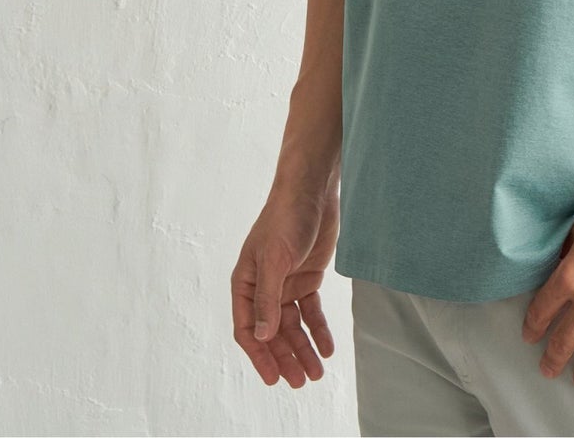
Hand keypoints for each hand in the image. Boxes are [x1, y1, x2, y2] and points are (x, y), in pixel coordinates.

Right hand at [231, 183, 339, 386]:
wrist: (312, 190)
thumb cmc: (285, 219)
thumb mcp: (274, 260)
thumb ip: (267, 299)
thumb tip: (262, 336)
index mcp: (245, 284)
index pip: (248, 329)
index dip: (261, 356)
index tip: (275, 378)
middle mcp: (263, 288)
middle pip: (273, 333)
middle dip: (286, 358)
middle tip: (301, 381)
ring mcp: (285, 284)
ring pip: (293, 326)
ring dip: (304, 349)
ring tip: (316, 373)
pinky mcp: (306, 278)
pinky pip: (311, 311)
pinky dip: (319, 329)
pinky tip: (328, 346)